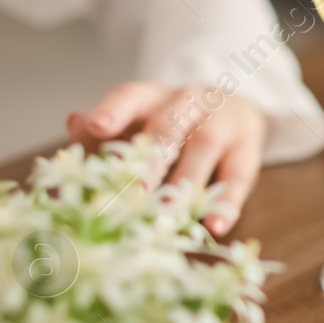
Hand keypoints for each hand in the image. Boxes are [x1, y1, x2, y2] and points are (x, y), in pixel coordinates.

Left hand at [66, 81, 266, 236]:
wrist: (234, 110)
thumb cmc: (171, 124)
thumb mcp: (138, 122)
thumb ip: (105, 130)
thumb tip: (76, 124)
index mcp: (151, 96)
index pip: (130, 96)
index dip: (113, 110)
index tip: (96, 126)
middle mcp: (187, 101)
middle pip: (168, 124)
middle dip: (152, 158)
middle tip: (133, 192)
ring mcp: (221, 122)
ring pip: (204, 146)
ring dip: (186, 180)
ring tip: (171, 212)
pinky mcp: (248, 148)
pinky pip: (240, 175)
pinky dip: (228, 202)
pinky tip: (216, 226)